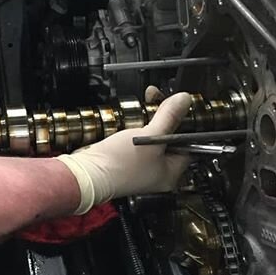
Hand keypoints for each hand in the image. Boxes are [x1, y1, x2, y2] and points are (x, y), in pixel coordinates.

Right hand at [56, 91, 191, 213]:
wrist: (88, 172)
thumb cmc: (119, 164)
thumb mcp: (151, 136)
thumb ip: (169, 117)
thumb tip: (184, 101)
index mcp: (171, 174)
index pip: (187, 145)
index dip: (184, 124)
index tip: (179, 107)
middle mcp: (156, 172)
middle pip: (168, 139)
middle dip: (163, 118)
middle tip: (159, 102)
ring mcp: (139, 167)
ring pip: (151, 137)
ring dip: (147, 120)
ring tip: (143, 108)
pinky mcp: (124, 159)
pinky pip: (136, 139)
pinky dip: (135, 127)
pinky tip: (131, 119)